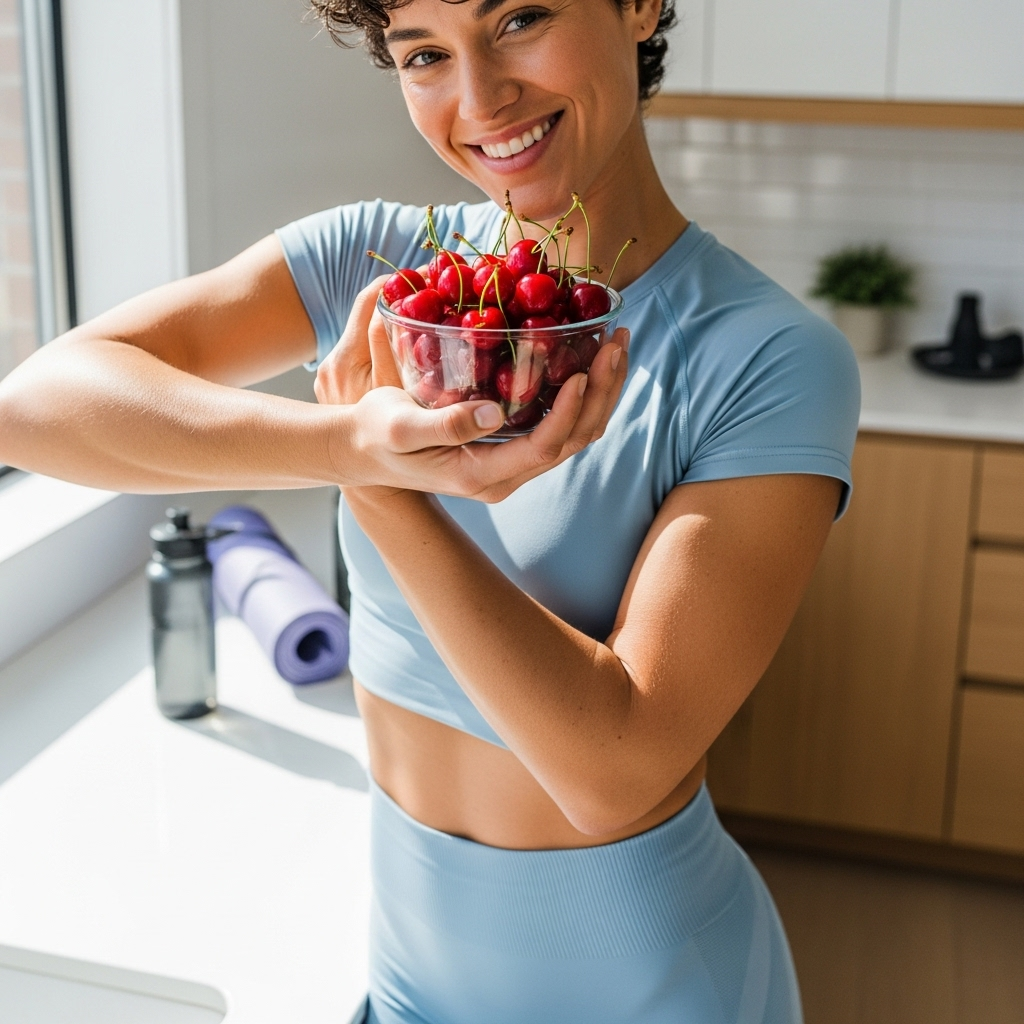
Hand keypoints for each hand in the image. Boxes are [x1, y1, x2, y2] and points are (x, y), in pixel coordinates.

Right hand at [316, 279, 629, 501]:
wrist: (366, 451)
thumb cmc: (378, 434)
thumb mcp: (399, 427)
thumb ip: (443, 424)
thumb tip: (494, 411)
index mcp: (482, 475)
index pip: (544, 447)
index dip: (569, 411)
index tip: (582, 370)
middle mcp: (507, 476)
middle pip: (573, 440)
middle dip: (602, 391)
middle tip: (616, 340)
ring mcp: (513, 463)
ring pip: (575, 433)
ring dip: (602, 389)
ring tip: (616, 341)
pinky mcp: (513, 446)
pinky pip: (562, 423)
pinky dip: (584, 391)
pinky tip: (590, 355)